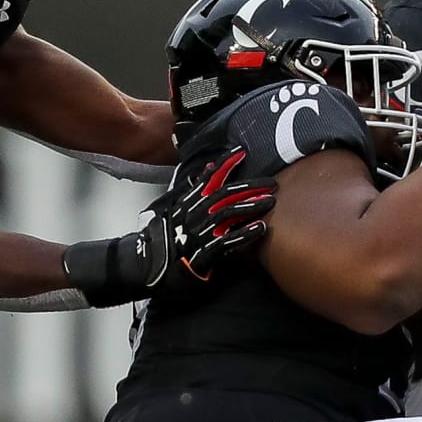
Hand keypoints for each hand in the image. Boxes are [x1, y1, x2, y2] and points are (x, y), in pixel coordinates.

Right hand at [146, 147, 276, 287]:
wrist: (150, 268)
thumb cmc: (168, 240)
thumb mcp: (179, 211)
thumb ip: (196, 191)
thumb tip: (210, 169)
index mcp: (188, 204)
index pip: (208, 180)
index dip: (225, 165)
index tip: (241, 152)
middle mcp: (194, 215)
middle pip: (223, 195)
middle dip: (248, 187)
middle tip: (271, 183)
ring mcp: (198, 233)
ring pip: (226, 214)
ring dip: (249, 206)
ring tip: (269, 201)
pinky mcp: (203, 254)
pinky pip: (226, 241)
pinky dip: (243, 234)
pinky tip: (260, 228)